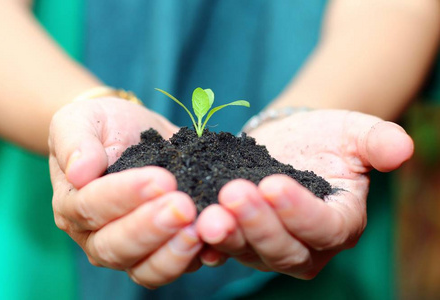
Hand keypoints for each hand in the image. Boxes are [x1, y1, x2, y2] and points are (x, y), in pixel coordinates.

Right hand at [49, 98, 202, 287]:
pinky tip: (215, 244)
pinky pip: (176, 266)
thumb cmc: (102, 126)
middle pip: (116, 247)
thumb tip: (79, 172)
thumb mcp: (79, 121)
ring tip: (199, 230)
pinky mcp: (162, 249)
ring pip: (145, 269)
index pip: (91, 208)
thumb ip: (75, 143)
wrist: (131, 131)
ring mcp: (131, 249)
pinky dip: (196, 259)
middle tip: (182, 206)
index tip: (159, 179)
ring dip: (173, 253)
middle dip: (152, 228)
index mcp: (73, 205)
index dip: (123, 197)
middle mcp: (97, 236)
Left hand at [196, 109, 412, 277]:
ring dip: (227, 234)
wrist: (287, 143)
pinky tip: (188, 220)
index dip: (299, 211)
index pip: (323, 229)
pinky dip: (203, 238)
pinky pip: (221, 245)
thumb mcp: (353, 133)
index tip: (274, 183)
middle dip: (257, 224)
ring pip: (248, 251)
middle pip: (283, 249)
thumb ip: (378, 141)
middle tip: (232, 194)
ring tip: (206, 211)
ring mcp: (268, 247)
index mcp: (338, 225)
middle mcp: (305, 247)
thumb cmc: (323, 139)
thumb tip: (403, 148)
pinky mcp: (239, 239)